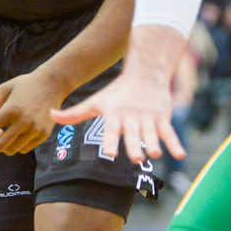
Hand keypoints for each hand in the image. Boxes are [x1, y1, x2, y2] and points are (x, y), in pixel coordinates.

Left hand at [0, 70, 65, 154]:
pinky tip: (16, 134)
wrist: (53, 84)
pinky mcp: (43, 134)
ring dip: (4, 144)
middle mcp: (24, 122)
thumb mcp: (4, 88)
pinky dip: (17, 145)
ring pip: (12, 150)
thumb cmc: (25, 85)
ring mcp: (35, 130)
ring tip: (3, 134)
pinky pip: (25, 149)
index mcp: (11, 110)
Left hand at [52, 66, 182, 164]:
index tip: (110, 154)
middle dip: (135, 146)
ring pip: (152, 133)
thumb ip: (74, 113)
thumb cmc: (116, 92)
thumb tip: (50, 115)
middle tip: (136, 159)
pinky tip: (180, 155)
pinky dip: (175, 143)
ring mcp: (148, 117)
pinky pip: (169, 132)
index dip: (111, 141)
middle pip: (133, 134)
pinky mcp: (162, 117)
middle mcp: (131, 117)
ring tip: (155, 154)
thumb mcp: (95, 102)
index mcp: (115, 115)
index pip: (112, 130)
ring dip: (154, 144)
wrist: (145, 72)